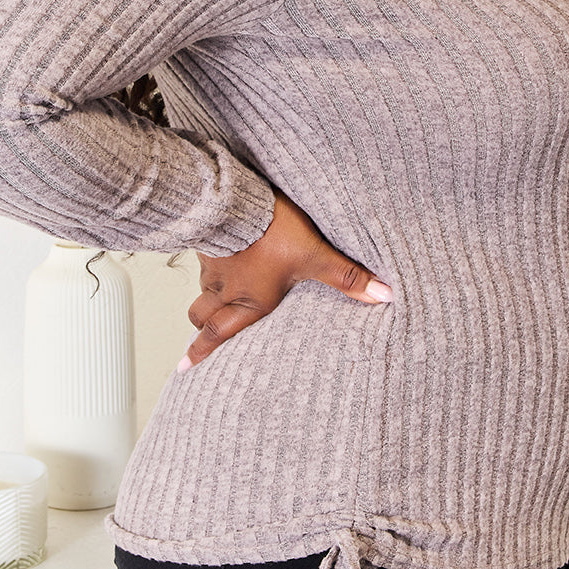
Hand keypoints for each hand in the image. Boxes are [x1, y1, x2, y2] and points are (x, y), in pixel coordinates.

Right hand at [179, 190, 391, 367]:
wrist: (235, 198)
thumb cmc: (271, 231)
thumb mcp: (314, 255)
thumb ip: (347, 277)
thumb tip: (383, 295)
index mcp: (250, 301)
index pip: (220, 334)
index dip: (201, 354)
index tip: (184, 369)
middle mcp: (226, 289)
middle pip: (202, 319)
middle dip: (199, 334)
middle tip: (192, 348)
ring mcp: (212, 265)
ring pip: (201, 292)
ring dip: (202, 301)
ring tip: (205, 307)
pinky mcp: (207, 242)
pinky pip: (202, 263)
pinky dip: (206, 269)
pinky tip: (214, 261)